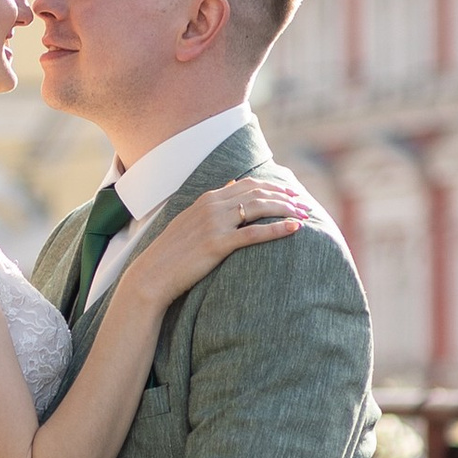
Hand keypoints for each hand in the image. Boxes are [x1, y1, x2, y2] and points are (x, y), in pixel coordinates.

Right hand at [130, 176, 313, 304]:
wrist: (153, 273)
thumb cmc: (173, 252)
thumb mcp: (191, 220)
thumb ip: (212, 203)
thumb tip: (233, 185)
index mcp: (207, 199)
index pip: (248, 184)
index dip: (272, 187)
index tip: (290, 194)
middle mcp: (212, 206)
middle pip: (257, 193)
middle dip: (284, 197)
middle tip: (303, 204)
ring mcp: (215, 224)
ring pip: (259, 208)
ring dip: (285, 209)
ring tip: (303, 215)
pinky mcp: (218, 244)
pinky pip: (255, 233)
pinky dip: (278, 229)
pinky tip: (295, 229)